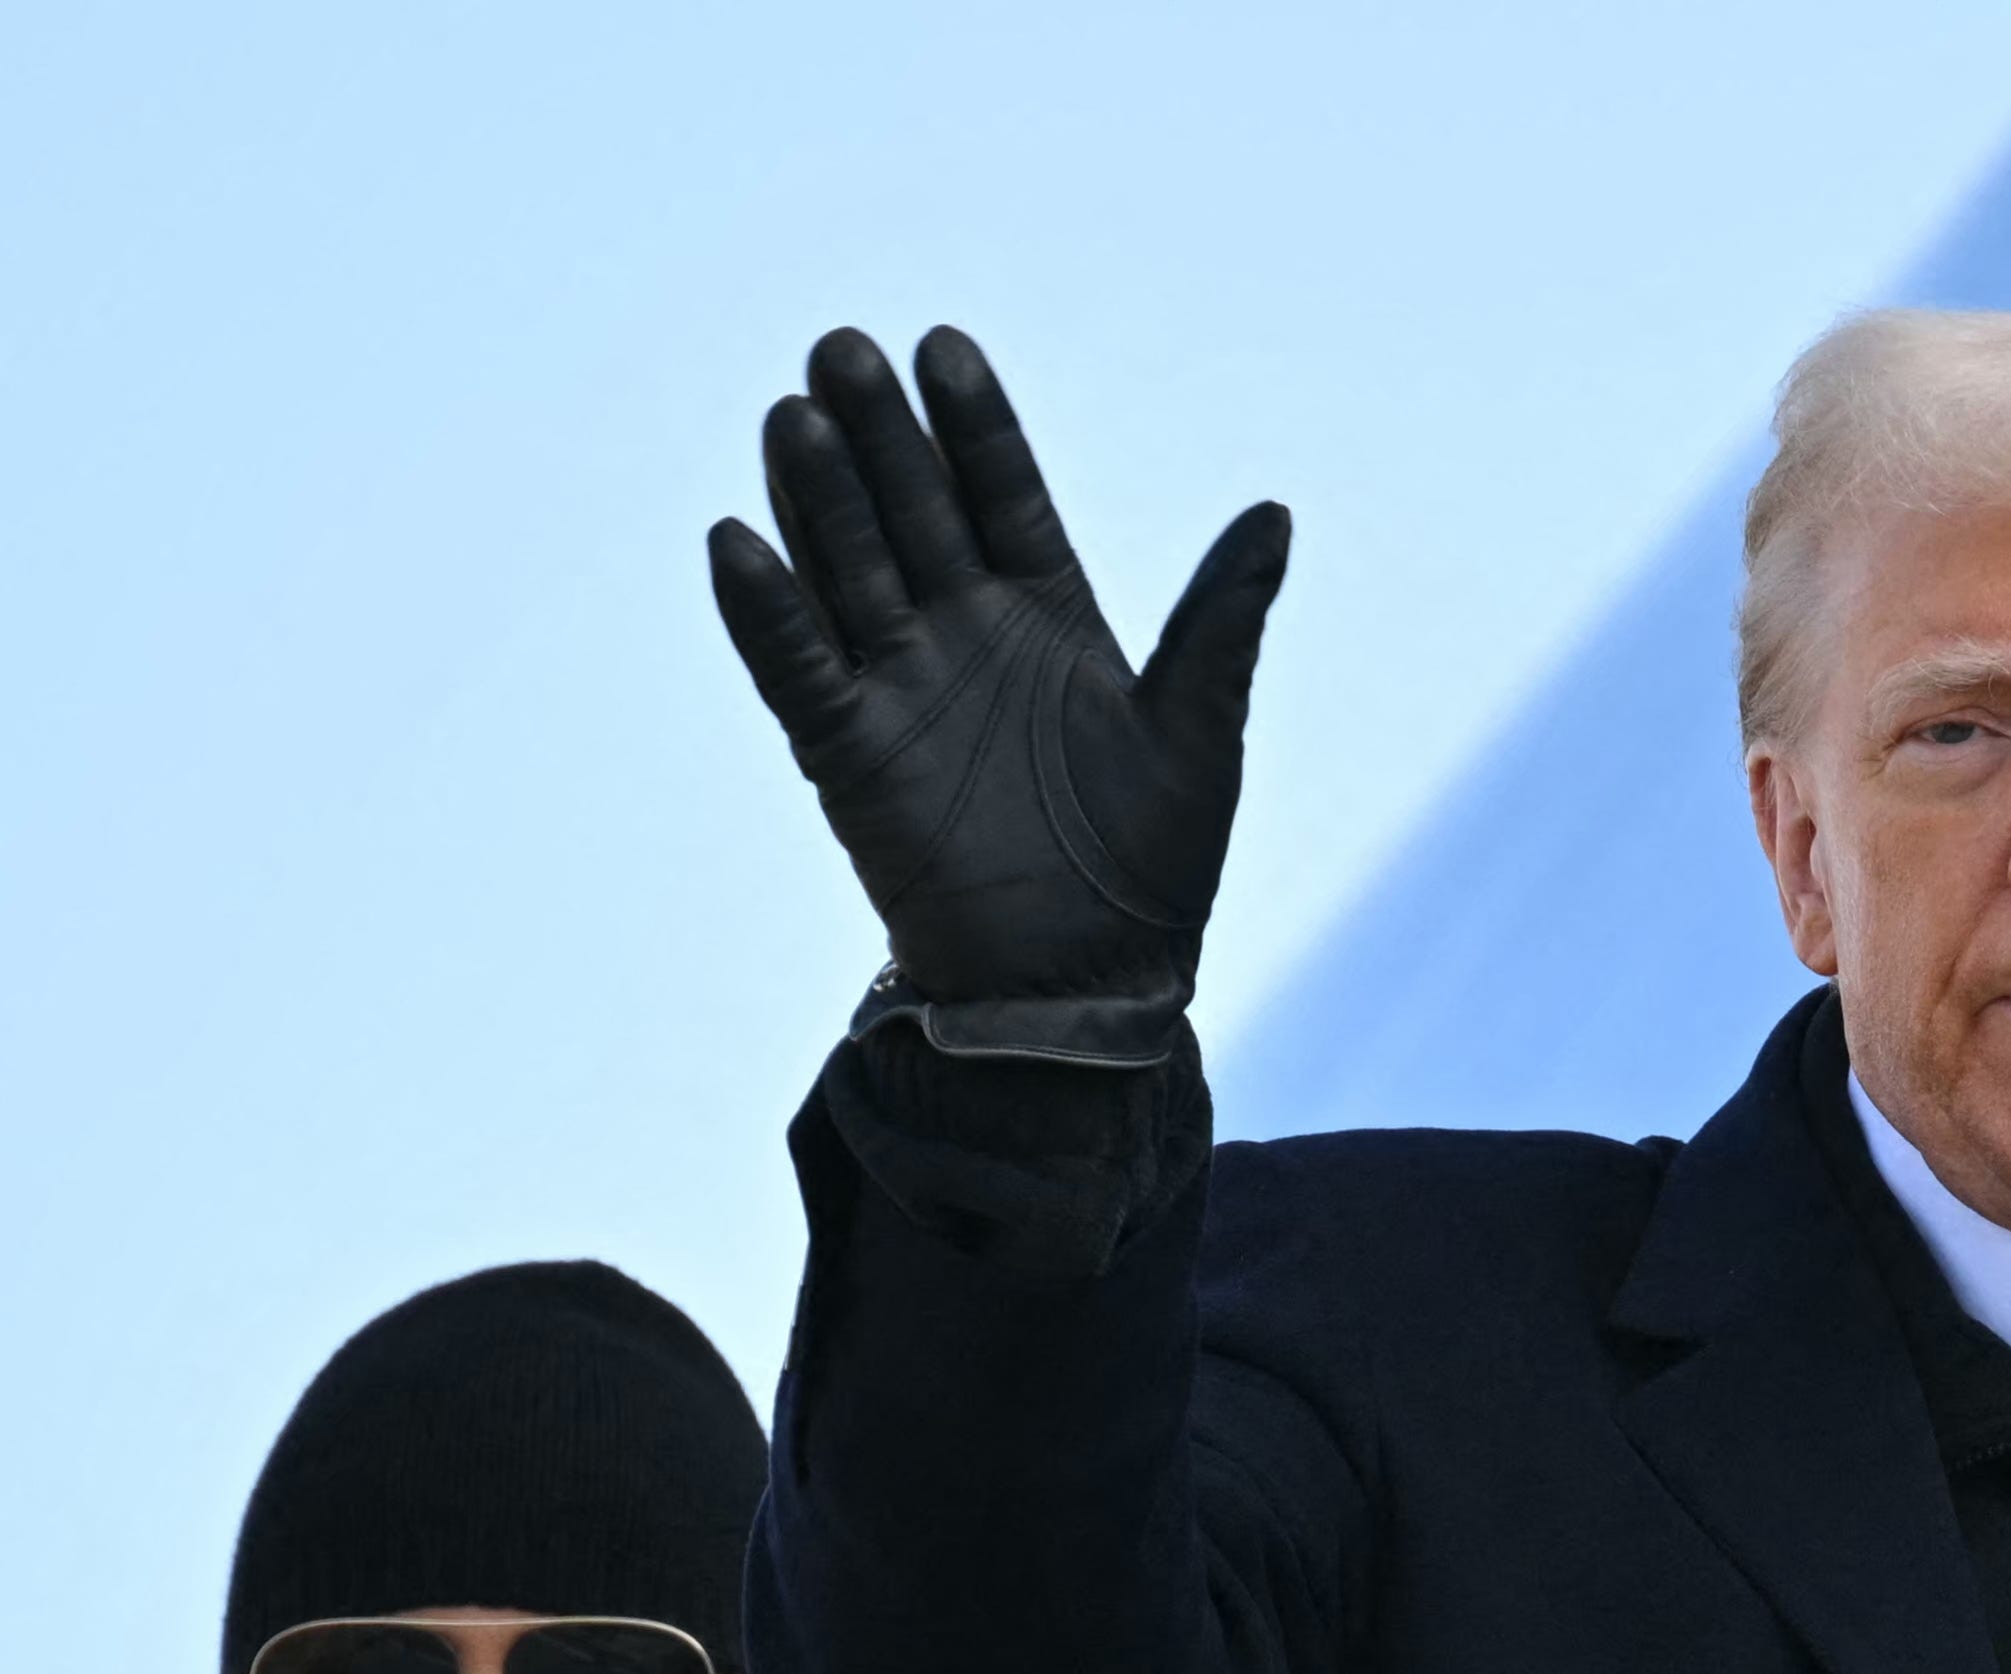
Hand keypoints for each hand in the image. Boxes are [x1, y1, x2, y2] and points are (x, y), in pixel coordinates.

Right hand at [709, 325, 1290, 1015]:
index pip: (1002, 495)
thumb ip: (1219, 624)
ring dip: (819, 499)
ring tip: (790, 416)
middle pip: (912, 512)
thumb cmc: (1153, 868)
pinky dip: (766, 613)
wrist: (1082, 988)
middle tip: (843, 350)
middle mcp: (966, 636)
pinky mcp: (849, 756)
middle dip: (879, 435)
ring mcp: (902, 690)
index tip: (942, 347)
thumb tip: (1273, 517)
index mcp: (1049, 614)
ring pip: (848, 570)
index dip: (973, 426)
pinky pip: (797, 671)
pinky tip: (736, 542)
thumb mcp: (1200, 734)